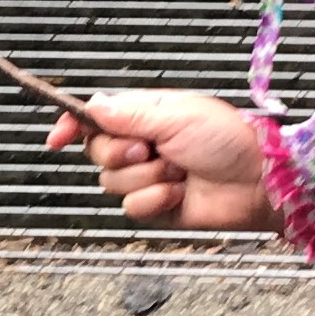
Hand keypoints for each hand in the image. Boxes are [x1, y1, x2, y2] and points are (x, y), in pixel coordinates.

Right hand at [45, 91, 278, 230]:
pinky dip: (154, 200)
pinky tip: (178, 194)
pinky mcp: (157, 206)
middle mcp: (142, 145)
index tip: (56, 139)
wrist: (258, 182)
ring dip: (144, 178)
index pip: (95, 118)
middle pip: (97, 152)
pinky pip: (131, 207)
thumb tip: (90, 107)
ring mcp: (148, 177)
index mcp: (144, 116)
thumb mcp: (174, 115)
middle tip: (151, 149)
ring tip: (177, 172)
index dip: (71, 126)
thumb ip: (127, 113)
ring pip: (112, 182)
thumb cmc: (227, 139)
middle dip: (120, 153)